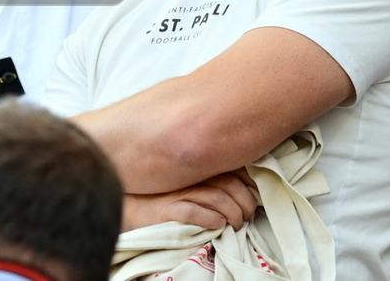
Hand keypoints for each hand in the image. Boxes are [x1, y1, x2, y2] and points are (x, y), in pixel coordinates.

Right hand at [122, 170, 257, 231]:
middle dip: (245, 204)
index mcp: (202, 165)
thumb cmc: (168, 195)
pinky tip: (217, 225)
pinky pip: (194, 212)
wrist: (132, 205)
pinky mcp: (168, 208)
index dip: (251, 185)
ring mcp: (180, 190)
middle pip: (231, 185)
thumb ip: (217, 180)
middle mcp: (192, 174)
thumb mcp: (195, 181)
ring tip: (235, 225)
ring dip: (232, 214)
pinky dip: (211, 219)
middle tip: (246, 218)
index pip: (236, 169)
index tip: (256, 199)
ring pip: (218, 199)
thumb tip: (249, 191)